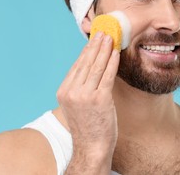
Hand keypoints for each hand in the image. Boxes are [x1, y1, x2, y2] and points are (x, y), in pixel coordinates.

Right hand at [56, 32, 119, 171]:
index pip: (77, 66)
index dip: (86, 51)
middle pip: (86, 63)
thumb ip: (80, 87)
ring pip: (96, 66)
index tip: (93, 40)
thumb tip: (91, 67)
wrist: (91, 147)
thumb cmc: (87, 126)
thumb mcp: (77, 104)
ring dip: (104, 49)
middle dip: (96, 45)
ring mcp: (85, 95)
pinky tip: (115, 53)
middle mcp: (72, 92)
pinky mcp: (99, 99)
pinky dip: (112, 62)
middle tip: (103, 32)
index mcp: (64, 91)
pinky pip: (107, 75)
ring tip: (110, 37)